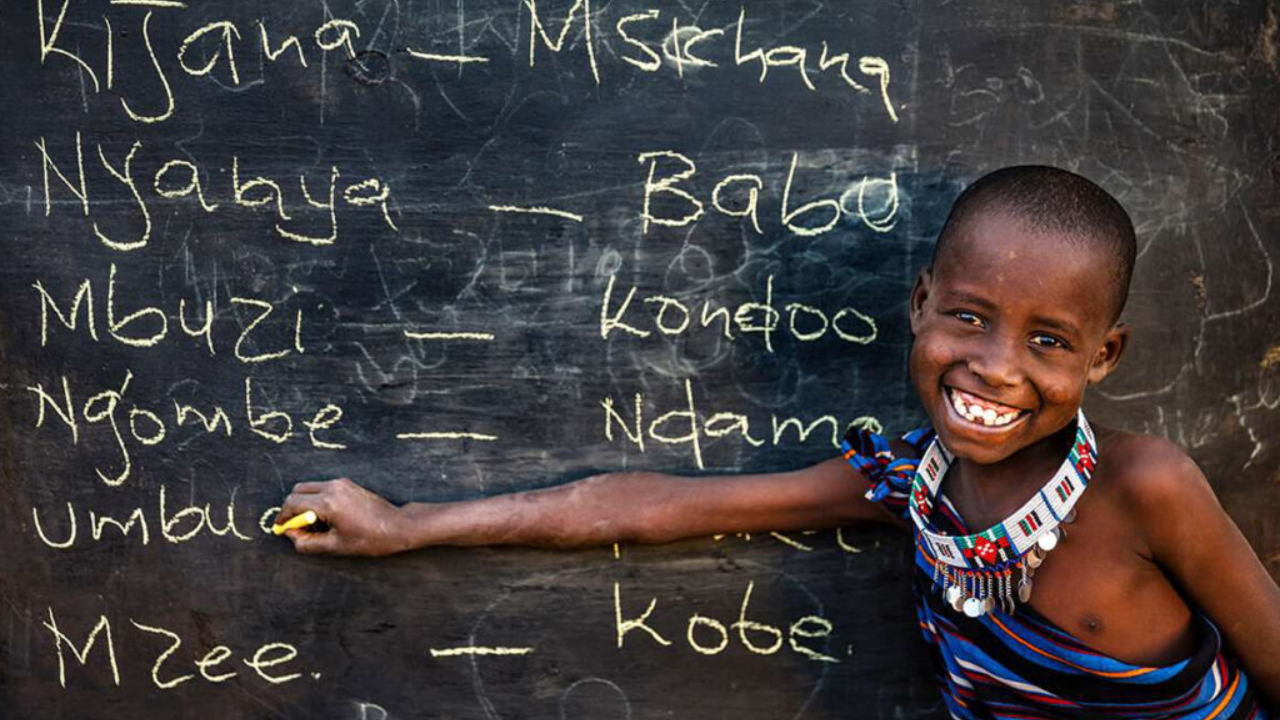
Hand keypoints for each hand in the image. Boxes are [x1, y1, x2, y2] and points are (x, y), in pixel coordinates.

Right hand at [276, 479, 409, 555]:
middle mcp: (333, 487)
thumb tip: (291, 535)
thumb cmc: (370, 538)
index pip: (292, 503)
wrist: (398, 526)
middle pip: (298, 490)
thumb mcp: (335, 546)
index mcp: (328, 502)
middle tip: (297, 527)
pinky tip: (327, 518)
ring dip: (305, 503)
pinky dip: (317, 499)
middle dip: (292, 508)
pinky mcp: (348, 484)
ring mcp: (341, 483)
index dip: (283, 517)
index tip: (281, 529)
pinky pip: (323, 488)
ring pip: (310, 487)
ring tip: (314, 524)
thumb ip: (307, 542)